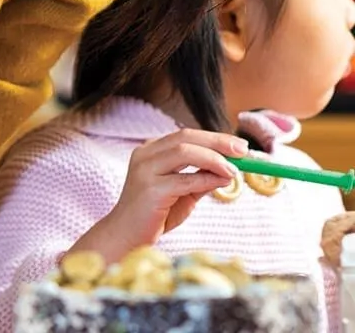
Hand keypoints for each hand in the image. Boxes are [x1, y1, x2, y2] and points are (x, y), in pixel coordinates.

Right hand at [70, 129, 243, 261]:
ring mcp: (145, 171)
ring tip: (234, 170)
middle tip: (243, 152)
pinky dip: (207, 179)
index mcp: (151, 151)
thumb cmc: (154, 214)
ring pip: (184, 152)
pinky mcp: (150, 190)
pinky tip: (222, 183)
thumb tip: (230, 170)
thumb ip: (201, 178)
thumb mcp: (183, 192)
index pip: (186, 136)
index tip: (240, 147)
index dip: (215, 138)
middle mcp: (145, 155)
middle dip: (218, 142)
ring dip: (215, 159)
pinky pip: (185, 180)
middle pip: (185, 138)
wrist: (127, 236)